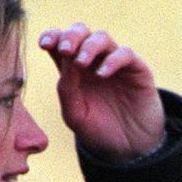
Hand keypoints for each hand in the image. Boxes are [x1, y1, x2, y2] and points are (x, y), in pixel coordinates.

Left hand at [39, 23, 165, 162]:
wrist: (128, 149)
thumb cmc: (99, 131)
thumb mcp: (75, 115)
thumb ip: (66, 89)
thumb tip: (64, 58)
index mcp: (74, 70)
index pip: (61, 42)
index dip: (52, 36)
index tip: (45, 45)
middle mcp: (94, 62)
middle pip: (81, 32)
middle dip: (71, 36)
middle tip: (65, 50)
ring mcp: (116, 63)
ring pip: (102, 38)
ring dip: (89, 46)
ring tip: (81, 62)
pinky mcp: (136, 69)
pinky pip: (124, 54)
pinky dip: (112, 60)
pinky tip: (102, 74)